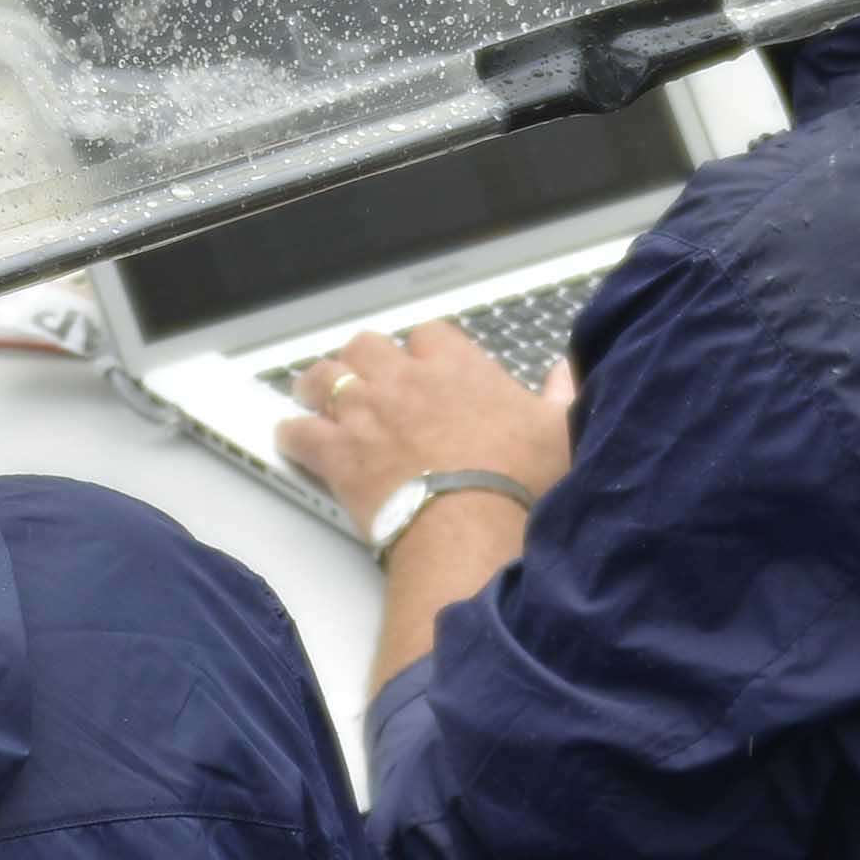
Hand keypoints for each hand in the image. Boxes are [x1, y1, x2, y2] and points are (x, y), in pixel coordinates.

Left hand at [273, 321, 577, 531]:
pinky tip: (294, 440)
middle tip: (365, 381)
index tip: (425, 367)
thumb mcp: (560, 432)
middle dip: (364, 360)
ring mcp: (366, 413)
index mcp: (457, 367)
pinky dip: (294, 435)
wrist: (470, 525)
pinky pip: (300, 432)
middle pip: (367, 346)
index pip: (429, 334)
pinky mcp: (338, 453)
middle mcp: (405, 379)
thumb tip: (566, 369)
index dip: (423, 350)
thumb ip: (561, 395)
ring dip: (320, 385)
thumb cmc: (520, 481)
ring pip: (326, 377)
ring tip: (317, 398)